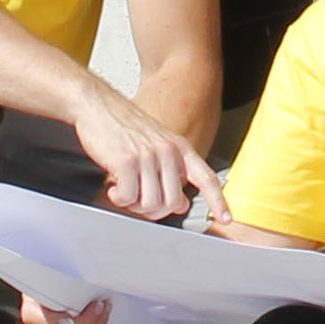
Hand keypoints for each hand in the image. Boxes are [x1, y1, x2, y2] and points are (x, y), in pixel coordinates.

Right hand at [70, 104, 223, 224]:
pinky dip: (119, 199)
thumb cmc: (124, 127)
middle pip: (172, 203)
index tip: (226, 218)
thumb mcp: (156, 145)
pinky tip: (114, 188)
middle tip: (137, 200)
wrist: (98, 105)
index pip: (206, 178)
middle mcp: (168, 152)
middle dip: (153, 210)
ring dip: (134, 205)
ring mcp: (148, 156)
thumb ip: (171, 173)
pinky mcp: (127, 161)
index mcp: (179, 148)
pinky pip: (128, 198)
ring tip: (124, 190)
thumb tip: (182, 204)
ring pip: (151, 204)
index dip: (217, 200)